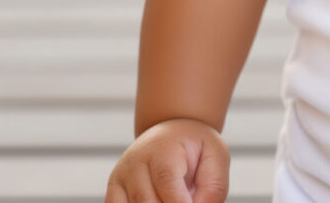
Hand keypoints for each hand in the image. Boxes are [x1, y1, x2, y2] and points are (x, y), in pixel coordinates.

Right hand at [105, 117, 229, 202]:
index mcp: (163, 148)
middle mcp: (136, 162)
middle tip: (187, 202)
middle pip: (145, 201)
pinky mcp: (113, 192)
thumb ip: (212, 188)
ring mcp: (121, 178)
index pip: (166, 181)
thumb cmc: (197, 148)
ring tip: (172, 200)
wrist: (172, 133)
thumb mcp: (215, 157)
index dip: (178, 202)